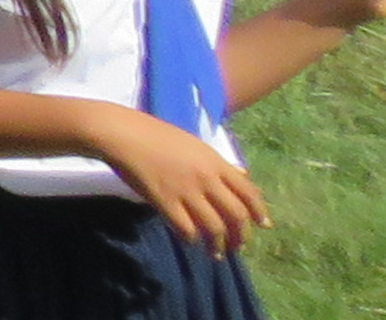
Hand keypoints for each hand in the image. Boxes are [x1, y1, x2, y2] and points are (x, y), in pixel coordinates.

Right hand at [83, 108, 270, 250]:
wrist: (122, 133)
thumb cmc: (156, 135)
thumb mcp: (194, 145)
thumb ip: (219, 163)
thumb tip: (244, 175)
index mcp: (215, 162)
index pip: (248, 192)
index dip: (259, 211)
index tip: (263, 226)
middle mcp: (206, 179)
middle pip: (236, 215)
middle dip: (241, 235)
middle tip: (237, 246)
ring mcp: (186, 191)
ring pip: (214, 227)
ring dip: (218, 245)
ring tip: (215, 253)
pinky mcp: (165, 201)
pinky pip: (186, 228)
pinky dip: (191, 239)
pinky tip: (189, 240)